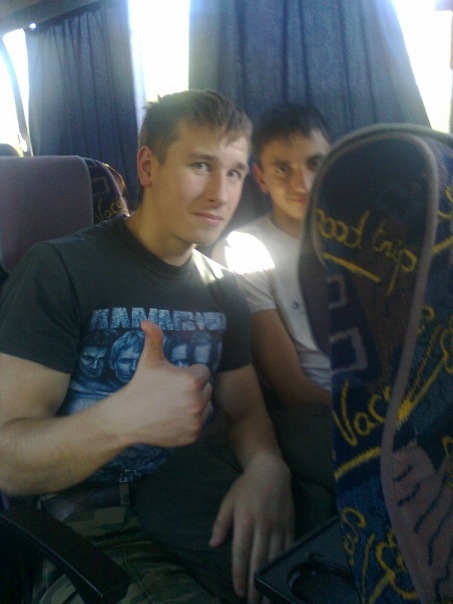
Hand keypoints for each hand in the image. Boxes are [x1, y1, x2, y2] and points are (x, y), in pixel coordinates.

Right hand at [112, 320, 211, 446]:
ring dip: (195, 404)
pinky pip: (200, 422)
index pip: (203, 372)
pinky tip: (174, 417)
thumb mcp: (149, 360)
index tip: (174, 379)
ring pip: (206, 405)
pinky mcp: (193, 435)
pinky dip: (191, 420)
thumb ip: (154, 338)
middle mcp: (198, 401)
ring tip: (174, 404)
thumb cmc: (140, 386)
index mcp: (192, 380)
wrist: (127, 418)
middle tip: (173, 392)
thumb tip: (146, 321)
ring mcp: (196, 420)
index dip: (189, 374)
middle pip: (206, 389)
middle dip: (193, 389)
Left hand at [209, 455, 294, 602]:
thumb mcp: (228, 501)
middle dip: (256, 585)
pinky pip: (288, 549)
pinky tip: (283, 577)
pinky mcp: (290, 525)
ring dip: (271, 580)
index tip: (239, 591)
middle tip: (254, 603)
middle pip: (258, 560)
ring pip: (275, 558)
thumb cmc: (246, 486)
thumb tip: (212, 544)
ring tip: (268, 598)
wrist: (271, 470)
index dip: (240, 574)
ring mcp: (278, 526)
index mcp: (244, 520)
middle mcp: (262, 525)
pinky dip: (284, 564)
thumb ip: (220, 524)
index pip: (241, 553)